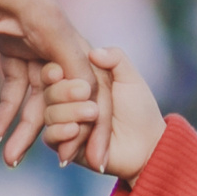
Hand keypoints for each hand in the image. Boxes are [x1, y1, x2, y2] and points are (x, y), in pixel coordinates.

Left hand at [0, 0, 109, 166]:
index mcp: (50, 21)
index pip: (81, 78)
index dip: (86, 118)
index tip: (84, 153)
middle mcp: (49, 27)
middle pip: (65, 86)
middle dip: (60, 126)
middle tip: (56, 166)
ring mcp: (31, 28)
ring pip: (39, 83)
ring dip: (27, 118)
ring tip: (9, 156)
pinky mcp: (11, 29)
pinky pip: (17, 71)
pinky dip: (6, 97)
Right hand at [40, 47, 164, 182]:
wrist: (146, 144)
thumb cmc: (139, 109)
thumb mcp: (130, 79)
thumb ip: (116, 59)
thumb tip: (93, 51)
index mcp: (78, 81)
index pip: (54, 71)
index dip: (53, 72)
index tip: (59, 73)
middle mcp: (67, 101)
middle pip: (49, 93)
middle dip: (64, 92)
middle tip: (85, 93)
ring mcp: (64, 122)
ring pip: (49, 114)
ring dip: (69, 113)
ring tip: (92, 113)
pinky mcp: (64, 144)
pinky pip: (50, 138)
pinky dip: (61, 133)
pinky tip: (75, 130)